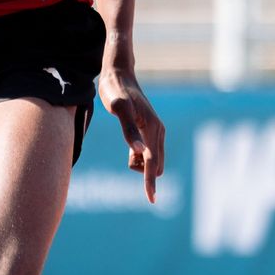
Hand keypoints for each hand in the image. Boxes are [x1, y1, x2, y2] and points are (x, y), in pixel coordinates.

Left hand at [98, 68, 164, 203]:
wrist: (118, 75)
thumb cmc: (115, 91)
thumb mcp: (118, 109)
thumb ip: (128, 130)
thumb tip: (140, 152)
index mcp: (154, 129)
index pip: (152, 162)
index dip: (150, 182)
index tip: (151, 199)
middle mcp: (159, 132)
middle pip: (155, 165)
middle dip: (141, 168)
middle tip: (127, 151)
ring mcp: (155, 131)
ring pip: (151, 160)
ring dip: (139, 162)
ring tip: (127, 143)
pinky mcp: (149, 131)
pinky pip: (148, 153)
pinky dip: (138, 156)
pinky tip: (131, 145)